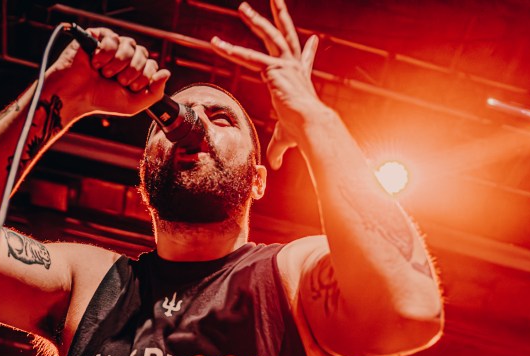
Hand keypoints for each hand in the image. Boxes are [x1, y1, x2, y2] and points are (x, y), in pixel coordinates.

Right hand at [47, 27, 170, 120]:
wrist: (76, 95)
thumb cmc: (102, 100)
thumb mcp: (134, 104)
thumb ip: (155, 92)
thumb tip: (167, 72)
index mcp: (135, 69)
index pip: (152, 65)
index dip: (144, 77)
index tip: (129, 88)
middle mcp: (126, 55)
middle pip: (143, 53)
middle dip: (131, 72)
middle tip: (117, 81)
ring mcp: (113, 45)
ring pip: (129, 45)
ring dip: (118, 64)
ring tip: (105, 74)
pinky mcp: (99, 36)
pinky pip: (112, 38)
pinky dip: (105, 54)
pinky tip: (95, 63)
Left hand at [210, 1, 322, 169]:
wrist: (312, 126)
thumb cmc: (303, 133)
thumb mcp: (286, 139)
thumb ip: (277, 148)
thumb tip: (273, 166)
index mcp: (300, 79)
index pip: (304, 60)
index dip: (309, 51)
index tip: (313, 40)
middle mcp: (294, 67)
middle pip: (285, 35)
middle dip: (278, 16)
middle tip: (274, 0)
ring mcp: (285, 64)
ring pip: (268, 36)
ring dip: (255, 20)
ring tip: (243, 8)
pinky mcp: (273, 69)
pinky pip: (248, 57)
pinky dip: (231, 51)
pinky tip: (216, 44)